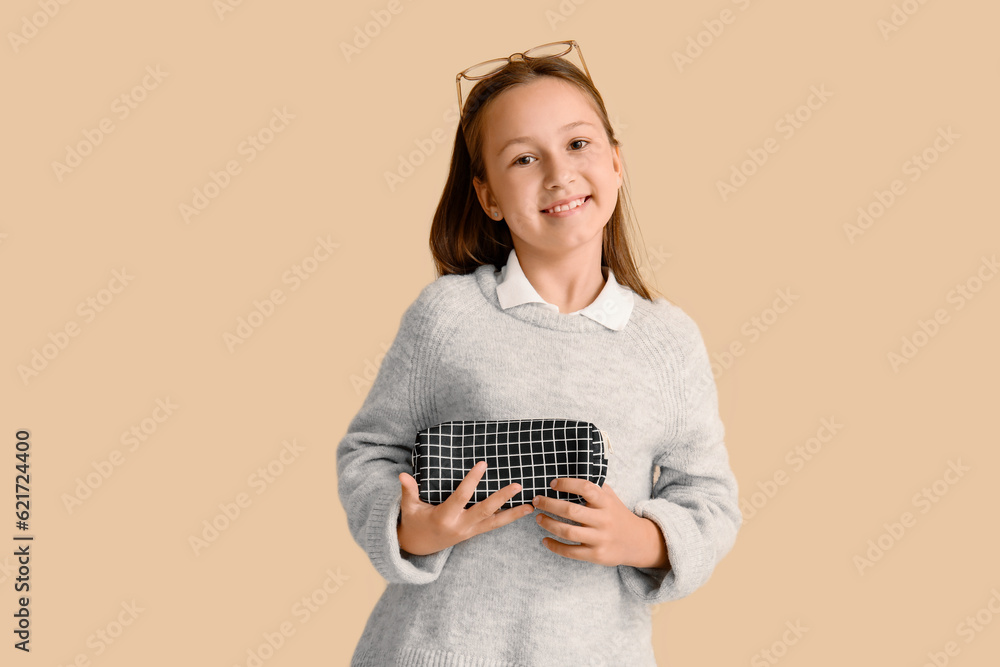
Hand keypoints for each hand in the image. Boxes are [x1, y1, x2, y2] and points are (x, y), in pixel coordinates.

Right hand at [397, 461, 535, 555]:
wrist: (418, 547)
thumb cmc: (414, 522)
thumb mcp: (409, 507)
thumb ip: (408, 490)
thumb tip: (402, 474)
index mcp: (444, 517)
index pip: (462, 496)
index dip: (472, 481)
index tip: (483, 464)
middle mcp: (460, 526)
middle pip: (485, 511)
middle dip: (502, 499)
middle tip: (517, 485)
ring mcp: (469, 532)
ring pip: (494, 522)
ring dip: (513, 514)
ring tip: (530, 505)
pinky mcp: (474, 533)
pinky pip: (493, 526)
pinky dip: (508, 518)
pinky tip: (522, 511)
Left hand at [532, 478, 665, 567]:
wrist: (639, 542)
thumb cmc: (617, 515)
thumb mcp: (611, 498)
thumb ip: (594, 488)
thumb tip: (568, 474)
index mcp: (606, 502)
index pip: (585, 488)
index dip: (567, 484)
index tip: (552, 483)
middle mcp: (604, 520)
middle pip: (571, 511)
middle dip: (549, 504)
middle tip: (536, 500)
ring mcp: (600, 538)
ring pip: (568, 531)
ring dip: (549, 524)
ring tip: (539, 518)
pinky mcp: (596, 555)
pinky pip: (571, 552)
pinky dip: (555, 546)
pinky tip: (545, 540)